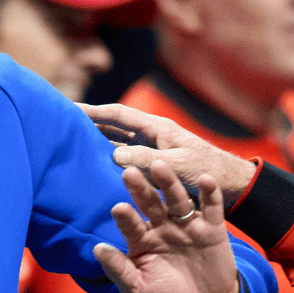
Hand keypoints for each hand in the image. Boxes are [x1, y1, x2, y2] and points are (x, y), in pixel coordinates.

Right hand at [82, 103, 256, 206]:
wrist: (230, 184)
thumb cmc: (206, 172)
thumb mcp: (177, 165)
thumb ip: (146, 160)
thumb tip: (113, 154)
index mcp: (157, 128)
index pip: (119, 115)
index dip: (94, 111)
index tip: (70, 108)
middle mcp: (151, 136)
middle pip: (114, 127)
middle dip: (90, 124)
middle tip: (63, 125)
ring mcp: (152, 151)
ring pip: (118, 143)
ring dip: (97, 143)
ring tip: (72, 145)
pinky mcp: (154, 167)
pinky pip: (126, 161)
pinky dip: (110, 161)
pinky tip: (96, 169)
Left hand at [93, 159, 240, 292]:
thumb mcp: (139, 288)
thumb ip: (119, 270)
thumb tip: (97, 249)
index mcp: (142, 239)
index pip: (131, 224)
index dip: (125, 217)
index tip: (118, 208)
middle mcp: (162, 226)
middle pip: (150, 203)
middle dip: (141, 188)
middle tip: (129, 172)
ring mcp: (187, 225)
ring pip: (177, 200)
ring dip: (169, 183)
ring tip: (160, 166)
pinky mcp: (212, 228)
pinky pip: (212, 208)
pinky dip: (210, 193)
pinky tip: (205, 178)